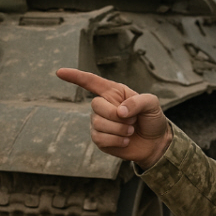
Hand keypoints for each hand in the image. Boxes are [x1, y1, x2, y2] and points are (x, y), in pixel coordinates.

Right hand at [55, 68, 171, 168]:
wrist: (155, 143)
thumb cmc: (152, 119)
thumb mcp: (152, 104)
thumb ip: (138, 102)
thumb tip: (119, 111)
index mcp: (114, 92)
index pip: (90, 82)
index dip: (75, 76)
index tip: (60, 72)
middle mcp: (104, 105)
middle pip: (95, 105)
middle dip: (115, 115)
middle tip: (133, 121)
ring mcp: (100, 122)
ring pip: (98, 124)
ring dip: (119, 130)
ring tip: (131, 131)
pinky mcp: (100, 139)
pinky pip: (100, 138)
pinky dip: (116, 141)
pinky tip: (125, 141)